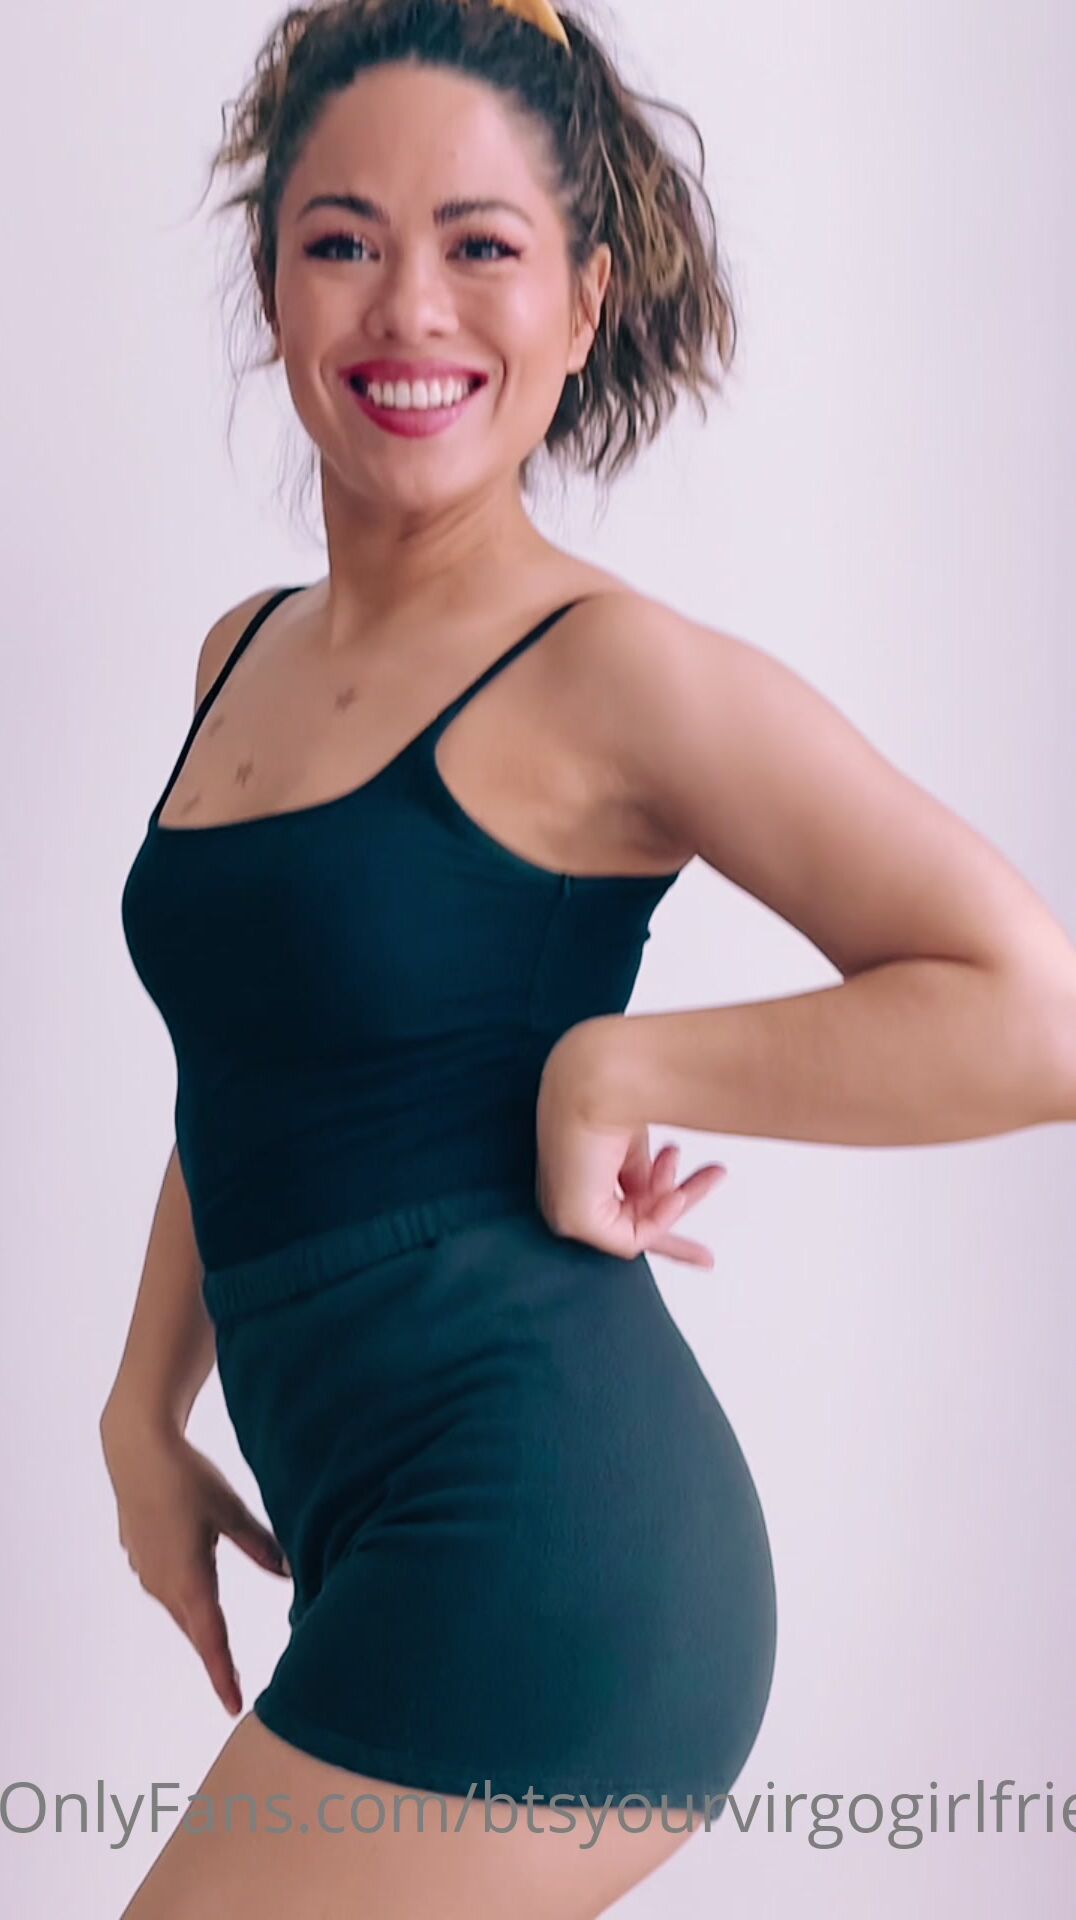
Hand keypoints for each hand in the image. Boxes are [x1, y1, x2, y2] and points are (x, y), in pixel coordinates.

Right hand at [100, 1417, 289, 1715]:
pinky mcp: (140, 1558)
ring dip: (200, 1629)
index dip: (223, 1674)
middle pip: (195, 1630)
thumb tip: (290, 1573)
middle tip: (234, 1688)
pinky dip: (186, 1601)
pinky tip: (196, 1596)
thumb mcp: (231, 1510)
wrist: (136, 1450)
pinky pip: (168, 1590)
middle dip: (214, 1657)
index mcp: (189, 1578)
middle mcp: (163, 1584)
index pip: (210, 1639)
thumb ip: (260, 1545)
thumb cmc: (188, 1477)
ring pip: (181, 1610)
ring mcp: (147, 1572)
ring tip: (219, 1651)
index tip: (233, 1705)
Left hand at [535, 1026, 725, 1264]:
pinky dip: (661, 1217)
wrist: (599, 1074)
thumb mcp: (636, 1140)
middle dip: (679, 1212)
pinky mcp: (573, 1218)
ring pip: (638, 1226)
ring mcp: (566, 1207)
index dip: (657, 1208)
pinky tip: (677, 1194)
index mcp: (577, 1166)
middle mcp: (565, 1190)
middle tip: (709, 1252)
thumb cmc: (613, 1089)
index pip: (618, 1199)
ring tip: (712, 1172)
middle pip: (631, 1220)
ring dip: (679, 1200)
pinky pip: (632, 1237)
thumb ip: (642, 1173)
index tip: (686, 1203)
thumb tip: (660, 1194)